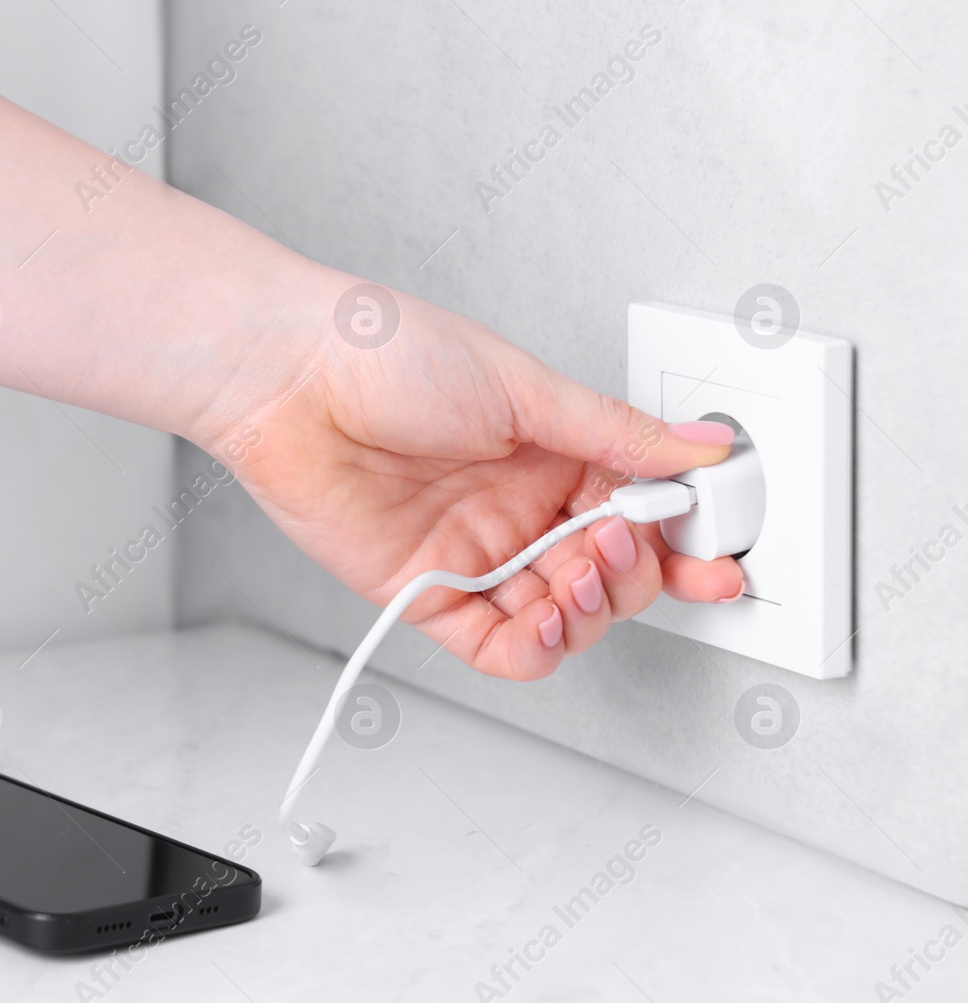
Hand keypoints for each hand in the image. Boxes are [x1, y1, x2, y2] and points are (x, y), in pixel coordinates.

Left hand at [206, 278, 743, 680]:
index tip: (714, 551)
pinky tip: (552, 622)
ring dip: (593, 611)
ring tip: (586, 575)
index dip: (681, 538)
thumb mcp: (524, 387)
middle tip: (629, 544)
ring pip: (565, 618)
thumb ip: (618, 432)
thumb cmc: (387, 355)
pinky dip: (539, 647)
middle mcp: (520, 508)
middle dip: (638, 574)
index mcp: (554, 453)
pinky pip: (500, 647)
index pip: (640, 512)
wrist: (290, 379)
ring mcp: (478, 554)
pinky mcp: (431, 595)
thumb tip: (707, 446)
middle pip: (612, 574)